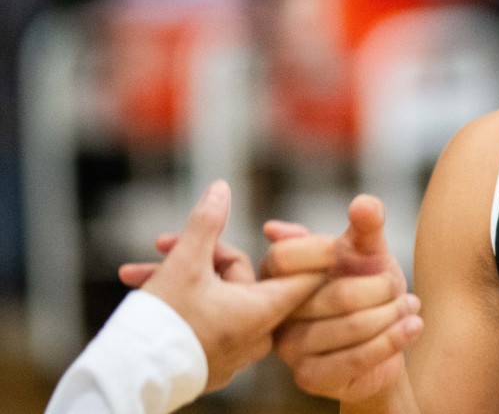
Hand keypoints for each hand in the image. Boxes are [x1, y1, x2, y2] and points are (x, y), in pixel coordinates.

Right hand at [117, 180, 327, 392]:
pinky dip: (183, 301)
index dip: (292, 244)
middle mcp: (258, 335)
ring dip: (181, 275)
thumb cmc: (161, 324)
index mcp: (264, 311)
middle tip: (163, 245)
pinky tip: (144, 290)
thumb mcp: (184, 263)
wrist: (126, 378)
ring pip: (218, 294)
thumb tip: (221, 189)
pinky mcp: (214, 360)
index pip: (303, 272)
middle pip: (243, 276)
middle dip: (202, 255)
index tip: (270, 227)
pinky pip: (208, 318)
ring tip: (136, 273)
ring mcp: (236, 351)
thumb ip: (206, 223)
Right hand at [263, 195, 423, 402]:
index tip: (367, 253)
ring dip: (393, 314)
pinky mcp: (309, 377)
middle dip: (381, 288)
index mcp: (278, 274)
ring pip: (352, 327)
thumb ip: (366, 226)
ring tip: (411, 306)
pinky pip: (356, 358)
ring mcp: (289, 348)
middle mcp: (277, 312)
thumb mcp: (369, 251)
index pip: (284, 257)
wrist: (384, 337)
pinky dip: (394, 339)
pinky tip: (413, 326)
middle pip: (335, 295)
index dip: (325, 251)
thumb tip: (363, 204)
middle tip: (397, 285)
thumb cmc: (370, 285)